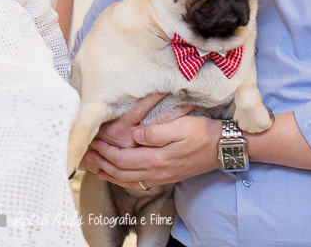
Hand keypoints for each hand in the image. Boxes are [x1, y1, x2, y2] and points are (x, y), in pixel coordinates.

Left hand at [87, 112, 217, 189]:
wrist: (222, 147)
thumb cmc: (201, 133)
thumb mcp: (179, 127)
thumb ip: (155, 133)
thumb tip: (135, 136)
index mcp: (158, 159)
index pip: (124, 159)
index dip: (107, 152)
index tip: (95, 141)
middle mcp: (158, 172)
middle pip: (122, 172)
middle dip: (103, 163)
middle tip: (88, 153)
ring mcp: (162, 176)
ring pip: (129, 180)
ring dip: (110, 173)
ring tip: (96, 166)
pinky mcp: (167, 176)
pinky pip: (139, 182)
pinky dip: (124, 180)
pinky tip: (118, 175)